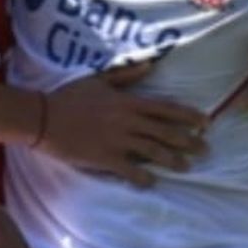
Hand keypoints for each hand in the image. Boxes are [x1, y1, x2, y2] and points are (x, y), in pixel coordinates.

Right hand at [37, 61, 207, 186]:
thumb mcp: (99, 79)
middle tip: (205, 149)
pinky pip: (130, 171)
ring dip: (172, 160)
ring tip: (186, 167)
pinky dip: (143, 178)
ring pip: (153, 152)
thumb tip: (151, 64)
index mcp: (127, 101)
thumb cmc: (69, 96)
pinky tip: (152, 183)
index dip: (188, 116)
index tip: (205, 122)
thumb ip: (127, 74)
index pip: (165, 108)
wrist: (43, 117)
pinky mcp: (104, 158)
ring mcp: (116, 141)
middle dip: (188, 141)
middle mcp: (126, 121)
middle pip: (165, 132)